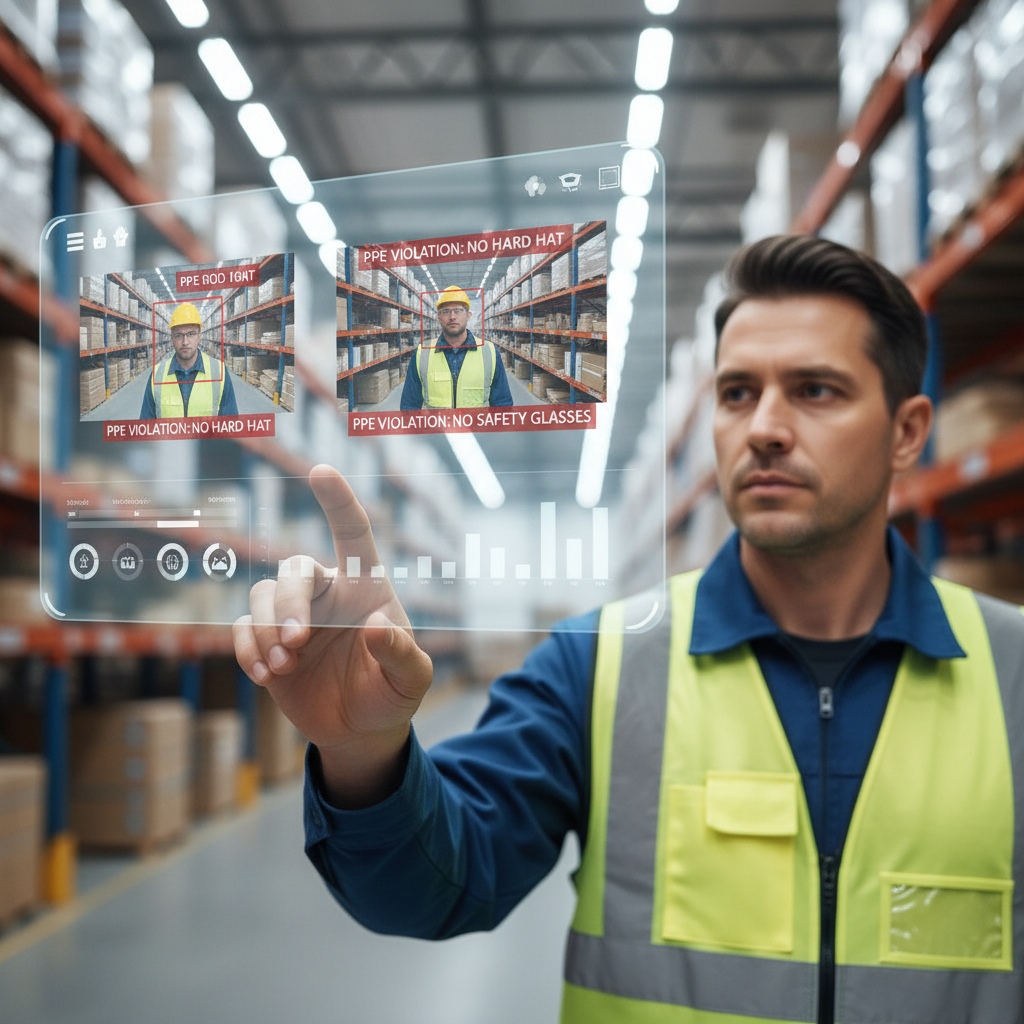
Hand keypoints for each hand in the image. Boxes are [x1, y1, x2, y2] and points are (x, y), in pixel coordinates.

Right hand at [233, 465, 433, 806]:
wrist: (361, 730)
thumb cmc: (392, 693)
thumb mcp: (411, 679)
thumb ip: (401, 653)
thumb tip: (375, 627)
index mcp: (365, 587)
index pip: (352, 533)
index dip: (338, 502)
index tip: (321, 470)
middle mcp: (327, 594)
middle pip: (294, 569)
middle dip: (289, 602)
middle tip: (296, 642)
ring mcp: (294, 617)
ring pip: (263, 595)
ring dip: (267, 629)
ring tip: (283, 666)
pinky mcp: (267, 643)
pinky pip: (242, 629)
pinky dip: (248, 649)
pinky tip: (267, 676)